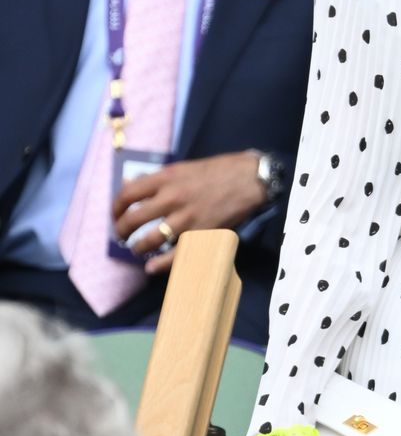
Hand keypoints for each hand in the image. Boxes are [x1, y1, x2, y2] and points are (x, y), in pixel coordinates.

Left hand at [112, 150, 266, 274]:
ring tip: (137, 249)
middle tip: (122, 236)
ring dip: (138, 247)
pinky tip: (151, 267)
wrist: (249, 179)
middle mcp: (172, 198)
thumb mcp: (182, 168)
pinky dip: (161, 264)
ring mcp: (186, 218)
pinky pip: (176, 254)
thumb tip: (130, 185)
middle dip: (122, 231)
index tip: (116, 214)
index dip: (116, 208)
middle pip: (134, 219)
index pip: (127, 194)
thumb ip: (156, 178)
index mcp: (165, 178)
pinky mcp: (202, 233)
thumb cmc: (217, 171)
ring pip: (151, 239)